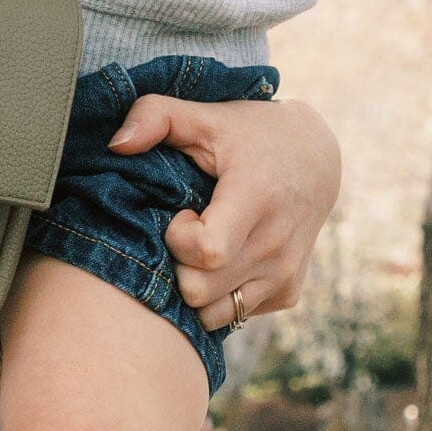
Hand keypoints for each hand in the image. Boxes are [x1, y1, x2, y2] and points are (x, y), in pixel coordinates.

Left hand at [108, 96, 340, 330]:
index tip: (181, 214)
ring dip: (195, 285)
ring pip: (214, 314)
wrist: (315, 158)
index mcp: (257, 199)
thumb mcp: (205, 116)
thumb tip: (116, 144)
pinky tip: (220, 262)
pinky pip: (234, 315)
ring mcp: (285, 274)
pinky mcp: (288, 292)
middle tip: (187, 231)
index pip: (206, 252)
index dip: (178, 238)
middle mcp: (277, 244)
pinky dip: (217, 295)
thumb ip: (155, 116)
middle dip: (177, 265)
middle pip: (199, 290)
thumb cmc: (250, 134)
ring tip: (201, 247)